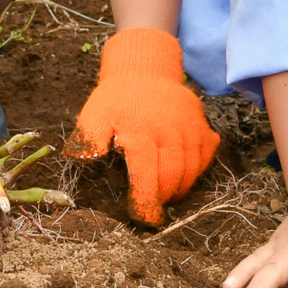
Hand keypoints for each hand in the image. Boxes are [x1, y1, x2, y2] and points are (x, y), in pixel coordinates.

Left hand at [68, 28, 218, 224]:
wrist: (144, 69)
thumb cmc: (116, 99)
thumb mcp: (94, 115)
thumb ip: (87, 139)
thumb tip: (81, 160)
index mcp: (141, 133)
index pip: (147, 177)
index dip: (146, 202)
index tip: (142, 218)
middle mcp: (170, 132)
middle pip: (172, 178)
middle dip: (162, 199)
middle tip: (151, 207)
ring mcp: (191, 129)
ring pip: (192, 171)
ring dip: (179, 188)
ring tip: (164, 194)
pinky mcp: (203, 126)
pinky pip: (205, 157)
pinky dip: (196, 171)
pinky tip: (180, 174)